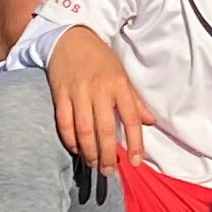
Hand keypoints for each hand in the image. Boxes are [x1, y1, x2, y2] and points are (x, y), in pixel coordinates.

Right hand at [48, 28, 153, 170]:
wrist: (70, 39)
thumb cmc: (100, 60)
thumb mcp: (123, 75)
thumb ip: (135, 100)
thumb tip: (151, 122)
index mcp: (119, 85)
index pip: (132, 119)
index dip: (136, 143)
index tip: (136, 162)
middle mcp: (99, 90)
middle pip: (105, 130)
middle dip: (108, 154)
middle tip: (110, 171)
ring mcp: (78, 92)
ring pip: (84, 130)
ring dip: (89, 152)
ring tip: (94, 164)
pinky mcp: (59, 94)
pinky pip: (64, 122)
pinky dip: (69, 139)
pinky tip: (75, 149)